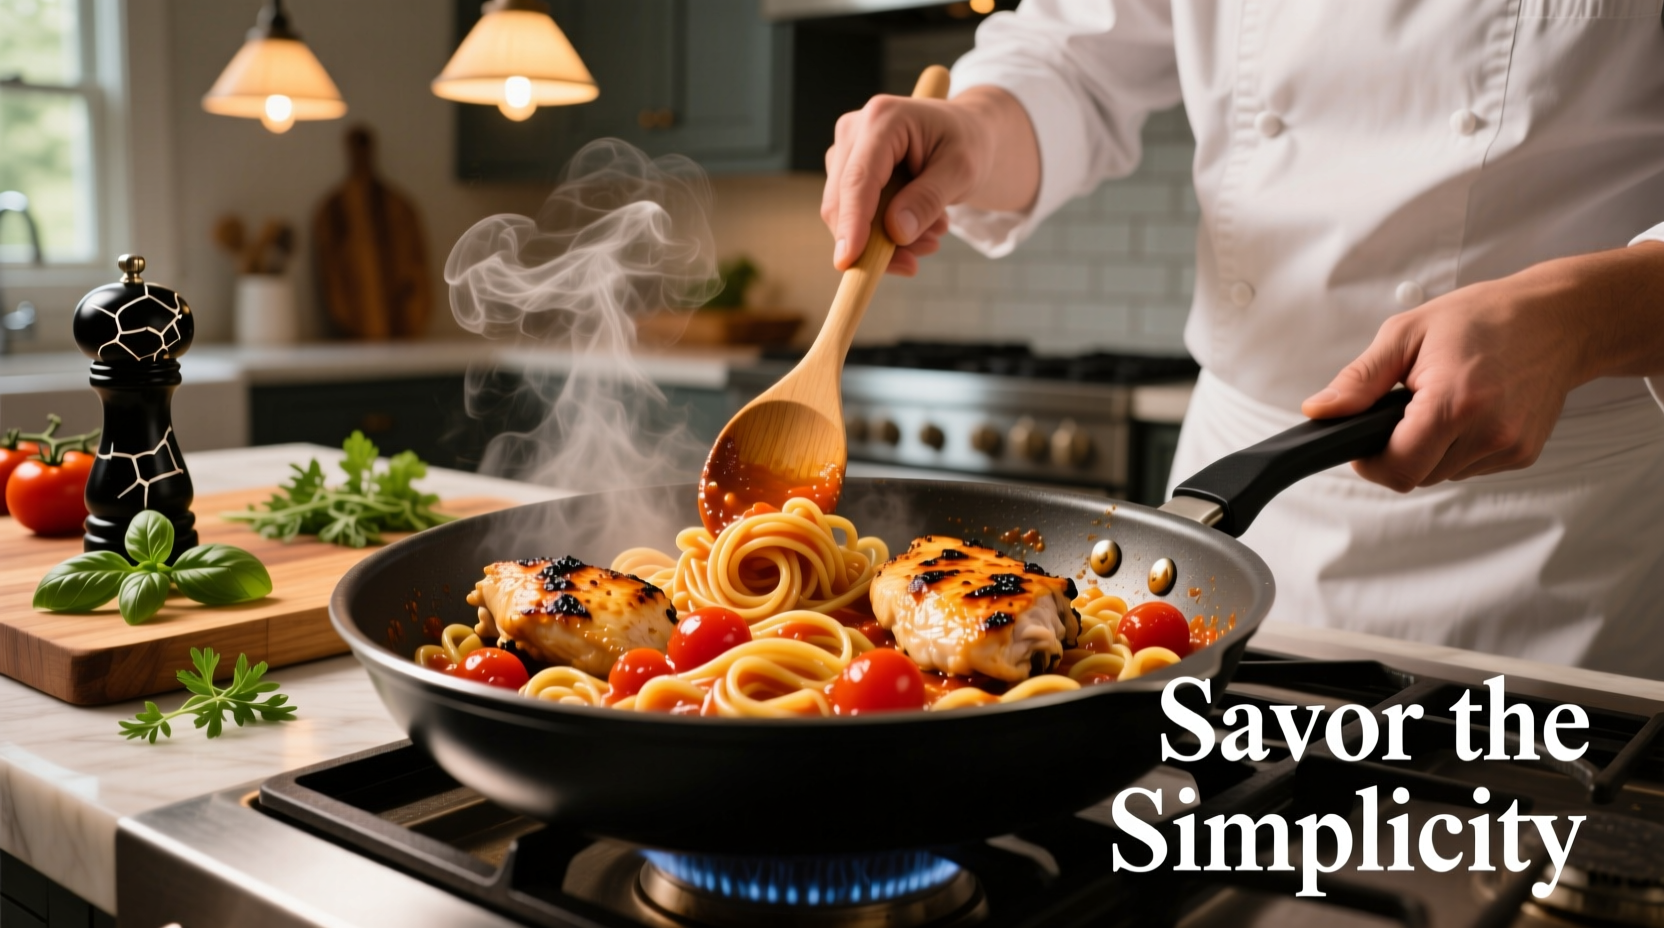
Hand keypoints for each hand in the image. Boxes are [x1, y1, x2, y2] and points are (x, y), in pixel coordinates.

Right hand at [821, 86, 1038, 274]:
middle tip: (919, 259)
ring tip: (932, 234)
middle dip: (874, 241)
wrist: (966, 135)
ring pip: (844, 215)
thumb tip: (895, 232)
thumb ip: (929, 199)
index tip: (848, 261)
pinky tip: (918, 228)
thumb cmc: (967, 144)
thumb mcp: (962, 171)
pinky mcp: (845, 172)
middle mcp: (854, 131)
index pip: (858, 179)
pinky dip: (882, 235)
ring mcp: (845, 152)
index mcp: (883, 119)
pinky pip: (852, 218)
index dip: (852, 222)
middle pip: (842, 201)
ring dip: (885, 240)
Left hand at [1301, 243, 1663, 490]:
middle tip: (1406, 408)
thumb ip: (1359, 380)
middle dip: (1398, 450)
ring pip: (1441, 475)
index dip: (1370, 461)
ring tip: (1441, 402)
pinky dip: (1457, 447)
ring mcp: (1510, 447)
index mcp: (1455, 402)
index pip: (1397, 469)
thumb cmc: (1482, 318)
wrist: (1556, 319)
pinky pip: (1469, 467)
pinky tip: (1467, 412)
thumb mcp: (1406, 334)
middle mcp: (1489, 432)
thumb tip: (1320, 411)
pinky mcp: (1524, 454)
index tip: (1364, 439)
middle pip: (1416, 476)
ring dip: (1429, 449)